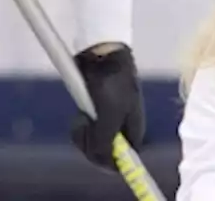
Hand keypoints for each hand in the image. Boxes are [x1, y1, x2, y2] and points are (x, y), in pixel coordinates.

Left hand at [70, 44, 144, 169]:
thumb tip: (101, 161)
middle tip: (85, 126)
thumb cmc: (111, 83)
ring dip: (83, 133)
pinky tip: (80, 113)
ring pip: (93, 142)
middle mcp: (123, 129)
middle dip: (91, 144)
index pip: (123, 162)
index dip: (107, 161)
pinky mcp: (97, 111)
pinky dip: (81, 125)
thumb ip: (105, 142)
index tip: (94, 150)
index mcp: (134, 131)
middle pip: (105, 153)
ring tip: (81, 116)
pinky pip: (87, 129)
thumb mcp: (109, 116)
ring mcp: (110, 120)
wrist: (102, 53)